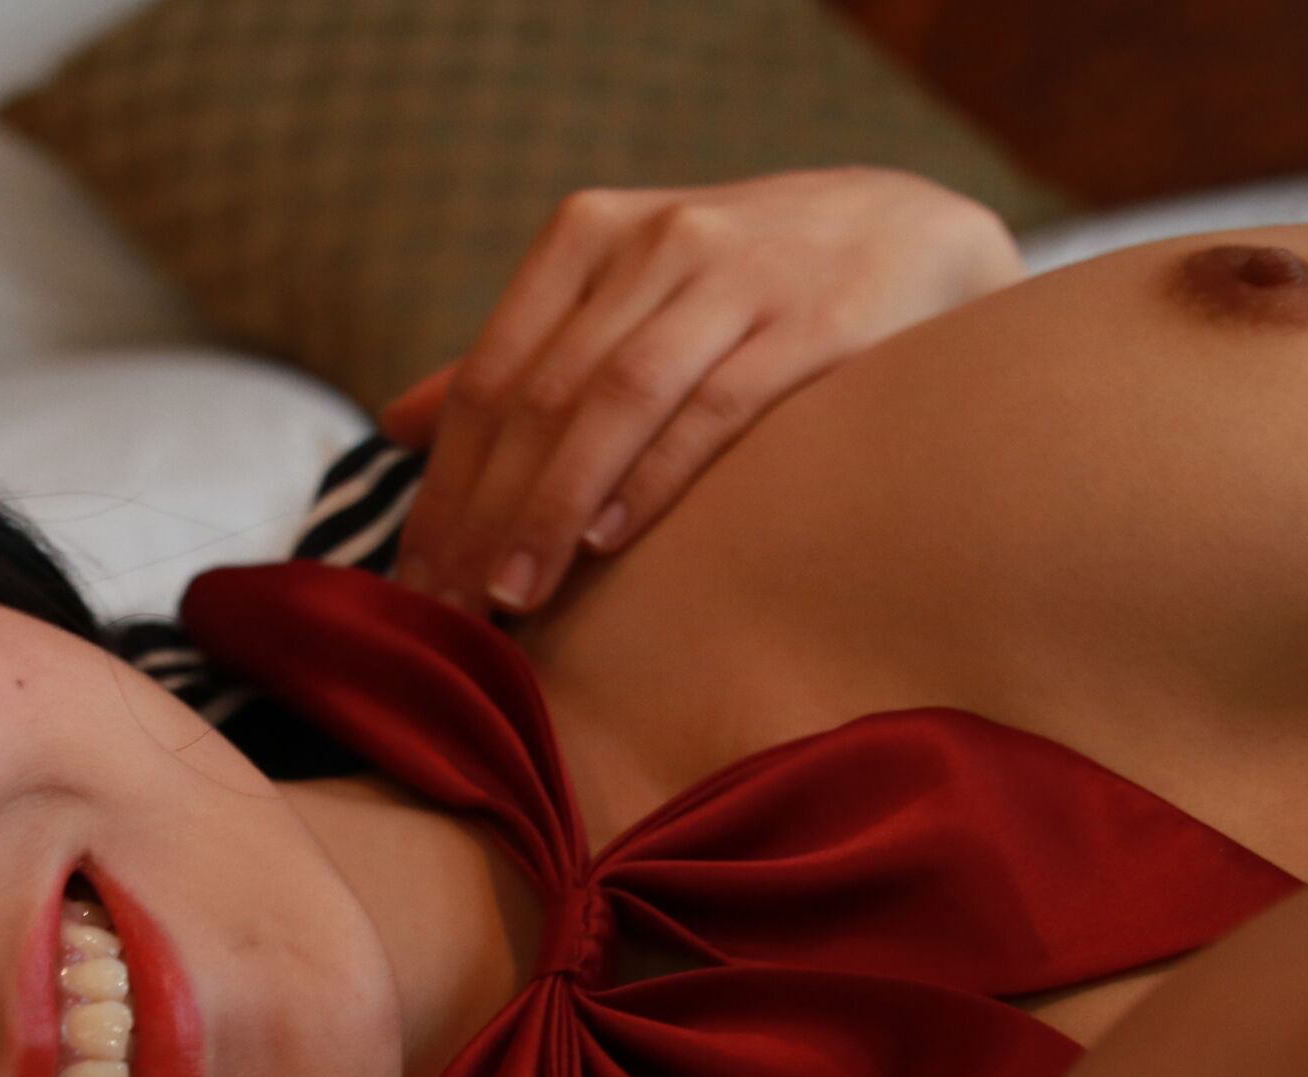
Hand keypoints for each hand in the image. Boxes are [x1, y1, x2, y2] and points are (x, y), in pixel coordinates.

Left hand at [382, 168, 1027, 615]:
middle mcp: (654, 242)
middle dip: (482, 517)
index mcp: (587, 236)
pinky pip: (714, 405)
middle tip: (450, 613)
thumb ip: (519, 361)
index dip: (443, 489)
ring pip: (612, 401)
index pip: (488, 379)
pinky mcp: (818, 317)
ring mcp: (738, 273)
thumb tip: (393, 425)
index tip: (413, 584)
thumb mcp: (624, 298)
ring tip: (512, 596)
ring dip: (550, 509)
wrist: (914, 231)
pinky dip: (652, 475)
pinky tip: (608, 542)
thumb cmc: (742, 287)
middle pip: (537, 398)